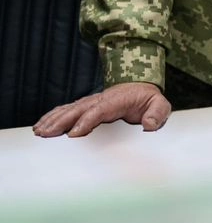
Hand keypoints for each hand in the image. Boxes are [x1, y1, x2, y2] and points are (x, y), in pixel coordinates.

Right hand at [33, 82, 169, 136]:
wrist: (142, 87)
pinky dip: (52, 117)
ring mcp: (91, 102)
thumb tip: (149, 124)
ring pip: (69, 110)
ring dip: (53, 120)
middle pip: (78, 110)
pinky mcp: (85, 106)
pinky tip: (41, 125)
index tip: (73, 134)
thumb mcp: (160, 105)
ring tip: (39, 131)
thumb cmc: (149, 99)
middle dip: (61, 122)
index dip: (86, 121)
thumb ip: (157, 113)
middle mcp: (101, 100)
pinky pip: (66, 110)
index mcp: (118, 100)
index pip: (100, 110)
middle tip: (46, 134)